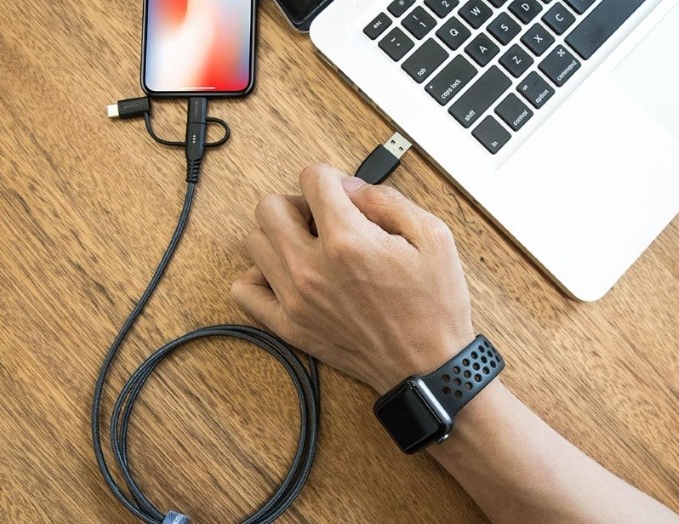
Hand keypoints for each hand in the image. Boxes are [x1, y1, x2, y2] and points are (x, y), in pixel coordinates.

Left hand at [231, 164, 474, 392]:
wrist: (428, 367)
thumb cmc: (434, 308)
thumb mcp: (433, 237)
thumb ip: (387, 200)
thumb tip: (351, 188)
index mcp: (348, 241)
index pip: (312, 178)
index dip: (332, 178)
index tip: (346, 195)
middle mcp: (312, 268)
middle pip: (270, 206)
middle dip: (299, 203)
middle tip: (324, 219)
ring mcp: (295, 299)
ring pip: (255, 242)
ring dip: (279, 235)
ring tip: (310, 247)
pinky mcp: (289, 326)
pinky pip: (244, 291)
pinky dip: (258, 276)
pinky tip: (287, 274)